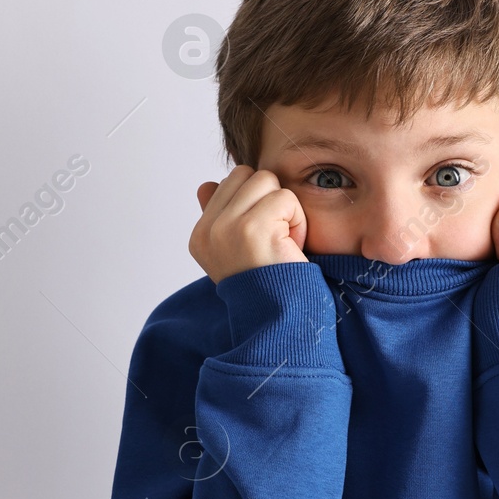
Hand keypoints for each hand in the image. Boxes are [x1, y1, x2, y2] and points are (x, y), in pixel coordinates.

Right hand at [190, 165, 308, 283]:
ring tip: (284, 242)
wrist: (281, 323)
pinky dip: (297, 221)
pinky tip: (291, 247)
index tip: (264, 239)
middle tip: (277, 238)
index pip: (230, 183)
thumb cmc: (270, 288)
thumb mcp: (237, 252)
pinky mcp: (251, 229)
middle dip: (271, 200)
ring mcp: (225, 228)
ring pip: (267, 181)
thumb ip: (221, 217)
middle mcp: (207, 230)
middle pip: (248, 175)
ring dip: (286, 209)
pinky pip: (285, 198)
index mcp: (201, 235)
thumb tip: (206, 185)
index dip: (258, 203)